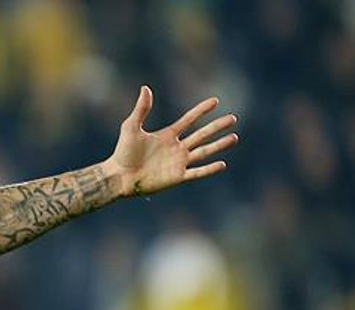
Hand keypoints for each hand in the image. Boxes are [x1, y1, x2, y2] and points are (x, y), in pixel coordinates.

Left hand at [104, 86, 238, 196]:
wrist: (119, 176)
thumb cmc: (123, 152)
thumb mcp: (131, 127)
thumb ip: (141, 109)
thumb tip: (146, 88)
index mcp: (167, 135)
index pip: (189, 120)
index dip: (201, 110)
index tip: (215, 101)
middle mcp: (176, 148)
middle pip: (201, 135)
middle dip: (217, 126)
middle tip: (233, 118)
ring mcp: (178, 162)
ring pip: (204, 152)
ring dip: (219, 145)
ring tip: (234, 137)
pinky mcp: (177, 177)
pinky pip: (197, 172)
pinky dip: (209, 169)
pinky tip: (222, 164)